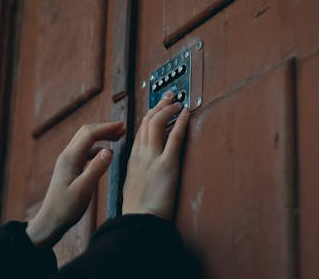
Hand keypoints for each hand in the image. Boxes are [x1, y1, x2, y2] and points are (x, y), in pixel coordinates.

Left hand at [26, 122, 125, 247]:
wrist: (50, 221)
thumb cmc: (66, 208)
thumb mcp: (84, 189)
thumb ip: (96, 169)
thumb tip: (110, 151)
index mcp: (70, 157)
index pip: (90, 134)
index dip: (107, 128)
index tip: (122, 126)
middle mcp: (67, 155)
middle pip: (87, 132)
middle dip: (105, 128)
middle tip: (123, 129)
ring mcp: (68, 161)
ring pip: (86, 140)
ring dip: (102, 136)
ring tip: (118, 137)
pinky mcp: (70, 168)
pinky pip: (85, 151)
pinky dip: (98, 147)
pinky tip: (107, 153)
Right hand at [122, 91, 189, 219]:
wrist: (140, 221)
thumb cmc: (138, 209)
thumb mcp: (133, 185)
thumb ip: (138, 172)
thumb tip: (145, 167)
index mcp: (132, 159)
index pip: (139, 130)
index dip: (149, 115)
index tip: (157, 108)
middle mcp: (140, 154)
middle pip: (147, 121)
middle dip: (158, 105)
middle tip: (169, 96)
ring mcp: (152, 157)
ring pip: (157, 123)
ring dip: (168, 109)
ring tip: (178, 101)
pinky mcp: (167, 164)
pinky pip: (174, 137)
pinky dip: (180, 122)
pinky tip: (186, 113)